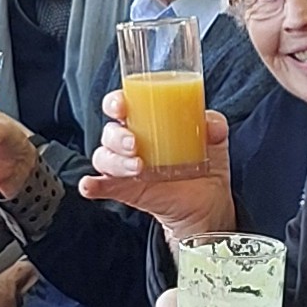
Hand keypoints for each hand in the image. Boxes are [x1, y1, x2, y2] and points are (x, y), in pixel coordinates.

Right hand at [78, 91, 236, 243]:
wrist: (208, 203)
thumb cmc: (205, 165)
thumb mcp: (215, 140)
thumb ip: (214, 125)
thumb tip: (208, 123)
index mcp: (147, 124)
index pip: (121, 107)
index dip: (115, 102)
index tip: (122, 106)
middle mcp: (131, 144)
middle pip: (109, 132)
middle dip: (117, 136)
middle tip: (135, 144)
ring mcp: (125, 168)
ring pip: (104, 157)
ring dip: (113, 161)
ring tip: (136, 168)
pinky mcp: (125, 190)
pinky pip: (101, 186)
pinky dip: (93, 185)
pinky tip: (92, 185)